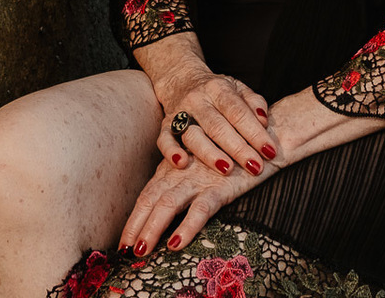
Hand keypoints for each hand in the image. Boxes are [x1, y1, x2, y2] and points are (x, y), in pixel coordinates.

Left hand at [119, 151, 264, 257]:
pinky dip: (187, 226)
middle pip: (151, 198)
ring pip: (169, 204)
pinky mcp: (221, 185)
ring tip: (141, 250)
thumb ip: (184, 179)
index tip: (123, 241)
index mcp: (175, 166)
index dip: (135, 216)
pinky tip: (176, 243)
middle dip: (136, 224)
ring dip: (153, 228)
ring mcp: (200, 177)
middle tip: (122, 250)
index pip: (148, 193)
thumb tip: (166, 211)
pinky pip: (201, 209)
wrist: (262, 135)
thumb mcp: (202, 164)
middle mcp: (182, 170)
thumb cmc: (231, 150)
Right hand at [157, 69, 277, 179]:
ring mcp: (179, 112)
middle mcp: (198, 100)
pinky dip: (171, 152)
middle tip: (255, 166)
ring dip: (210, 154)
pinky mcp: (165, 126)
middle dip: (238, 148)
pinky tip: (182, 164)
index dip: (255, 132)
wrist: (181, 79)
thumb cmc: (217, 91)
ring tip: (227, 169)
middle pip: (218, 126)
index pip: (238, 111)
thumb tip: (264, 120)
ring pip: (193, 135)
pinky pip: (164, 140)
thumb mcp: (237, 88)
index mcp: (218, 88)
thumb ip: (254, 102)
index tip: (270, 151)